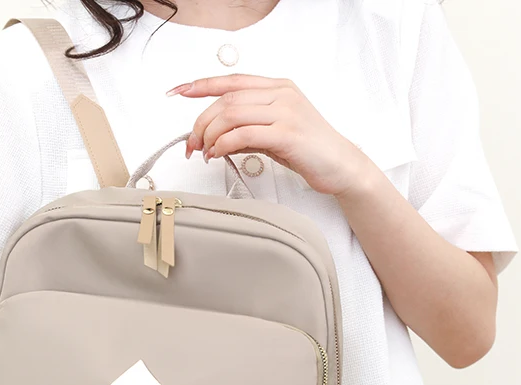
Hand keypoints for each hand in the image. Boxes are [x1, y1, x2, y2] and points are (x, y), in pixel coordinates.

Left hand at [167, 74, 371, 197]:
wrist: (342, 166)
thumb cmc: (312, 152)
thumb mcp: (276, 135)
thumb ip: (250, 130)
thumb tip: (218, 138)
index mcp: (278, 88)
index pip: (232, 80)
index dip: (201, 84)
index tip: (179, 91)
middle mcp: (281, 94)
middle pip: (227, 99)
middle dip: (201, 121)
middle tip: (191, 142)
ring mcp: (285, 112)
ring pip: (232, 114)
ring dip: (210, 134)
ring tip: (204, 151)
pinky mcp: (287, 133)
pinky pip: (243, 133)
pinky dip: (223, 144)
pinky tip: (217, 154)